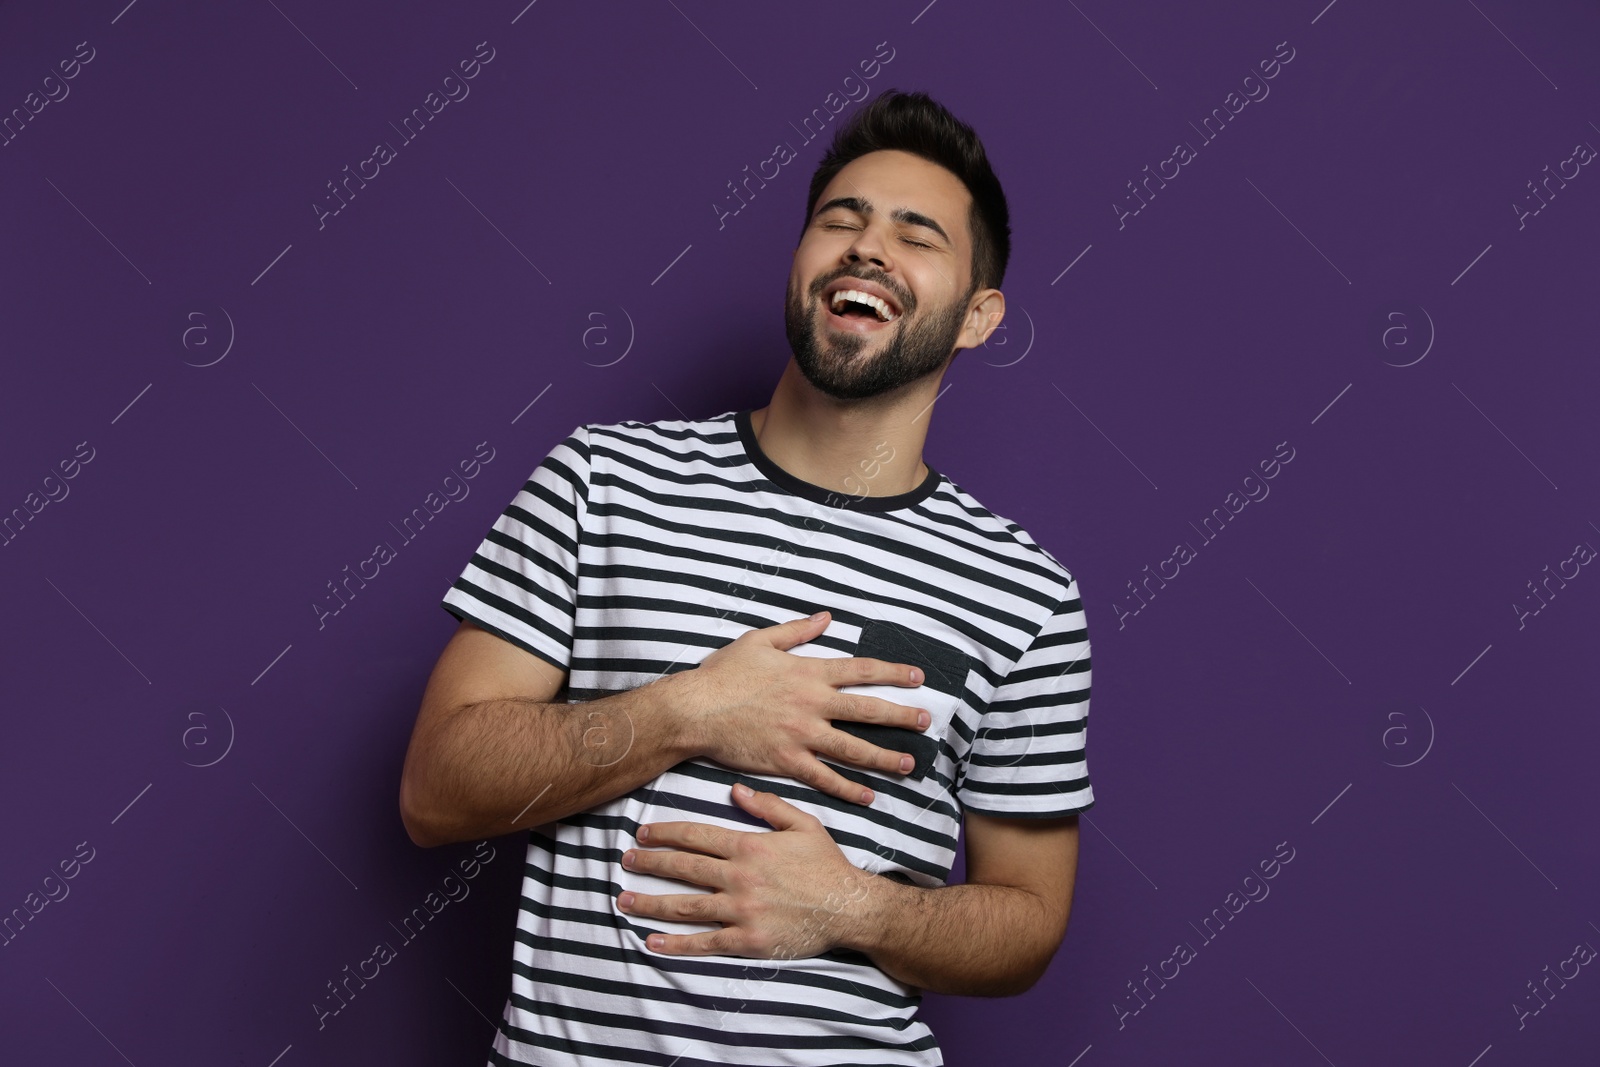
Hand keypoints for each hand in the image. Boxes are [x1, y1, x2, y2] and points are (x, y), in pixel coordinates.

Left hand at [617, 783, 877, 957]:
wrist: (849, 907)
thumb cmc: (827, 864)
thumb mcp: (803, 824)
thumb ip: (767, 806)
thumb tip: (734, 791)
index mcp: (749, 846)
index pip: (696, 836)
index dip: (665, 833)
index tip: (643, 833)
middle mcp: (739, 877)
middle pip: (683, 868)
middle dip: (650, 863)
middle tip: (624, 861)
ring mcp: (741, 910)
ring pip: (685, 905)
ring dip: (650, 902)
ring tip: (624, 899)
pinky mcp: (747, 940)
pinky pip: (704, 942)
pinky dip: (675, 943)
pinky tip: (651, 941)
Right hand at [673, 610, 930, 804]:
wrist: (695, 710)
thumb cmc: (723, 674)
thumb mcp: (760, 641)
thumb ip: (797, 630)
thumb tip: (827, 617)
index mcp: (808, 673)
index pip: (862, 671)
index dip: (893, 673)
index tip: (917, 678)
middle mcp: (812, 704)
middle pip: (868, 710)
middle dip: (901, 716)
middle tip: (925, 722)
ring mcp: (802, 736)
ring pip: (854, 749)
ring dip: (885, 757)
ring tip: (909, 763)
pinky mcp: (788, 762)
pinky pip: (826, 779)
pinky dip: (849, 789)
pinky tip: (869, 796)